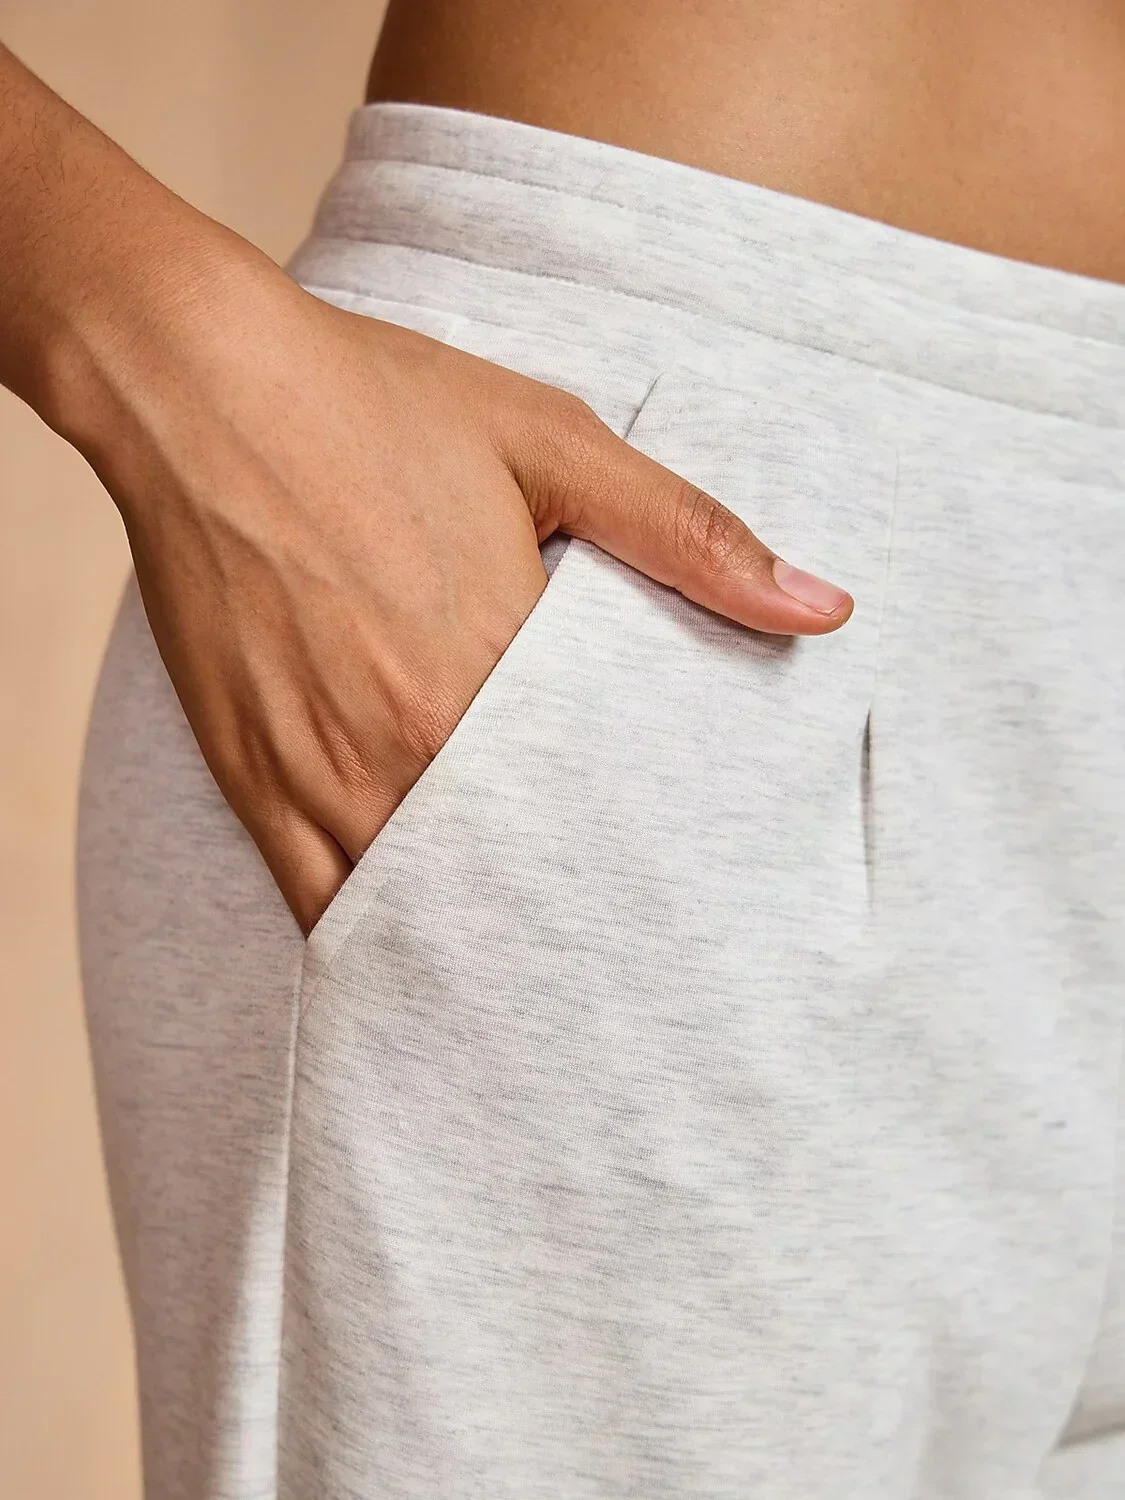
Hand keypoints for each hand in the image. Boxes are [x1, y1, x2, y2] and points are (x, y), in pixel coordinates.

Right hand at [68, 241, 851, 934]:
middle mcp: (414, 745)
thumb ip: (690, 537)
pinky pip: (317, 900)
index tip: (687, 916)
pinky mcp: (253, 777)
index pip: (602, 815)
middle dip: (571, 930)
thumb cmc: (378, 404)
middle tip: (629, 981)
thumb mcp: (554, 445)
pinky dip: (370, 939)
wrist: (199, 387)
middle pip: (514, 882)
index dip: (647, 874)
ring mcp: (325, 773)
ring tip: (535, 993)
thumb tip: (823, 608)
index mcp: (500, 671)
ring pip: (417, 911)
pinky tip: (413, 966)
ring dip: (476, 950)